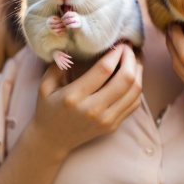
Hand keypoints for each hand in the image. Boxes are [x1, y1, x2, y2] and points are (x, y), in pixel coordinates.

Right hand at [31, 43, 142, 159]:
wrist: (51, 141)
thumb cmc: (48, 109)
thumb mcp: (45, 85)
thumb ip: (59, 64)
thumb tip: (73, 44)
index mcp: (75, 96)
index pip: (104, 70)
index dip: (116, 53)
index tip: (119, 42)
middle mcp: (93, 109)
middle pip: (125, 79)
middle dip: (131, 58)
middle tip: (129, 47)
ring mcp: (106, 120)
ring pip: (135, 92)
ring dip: (138, 71)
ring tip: (134, 58)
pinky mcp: (113, 125)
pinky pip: (134, 104)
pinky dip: (137, 87)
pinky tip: (133, 75)